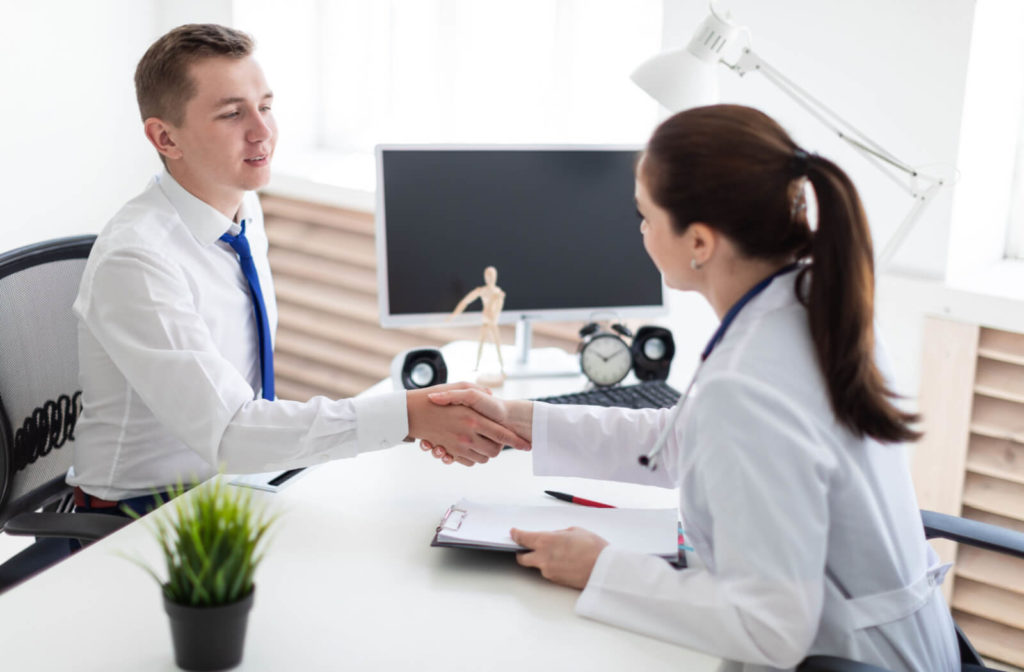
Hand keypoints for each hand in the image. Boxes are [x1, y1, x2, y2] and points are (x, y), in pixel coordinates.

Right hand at [407, 382, 529, 466]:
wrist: (412, 412)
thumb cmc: (436, 398)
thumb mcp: (460, 387)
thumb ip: (478, 391)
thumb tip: (491, 394)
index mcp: (474, 419)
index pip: (502, 435)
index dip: (517, 442)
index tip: (527, 445)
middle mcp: (468, 435)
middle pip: (495, 451)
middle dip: (499, 447)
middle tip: (498, 440)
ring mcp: (458, 446)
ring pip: (483, 458)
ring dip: (486, 452)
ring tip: (483, 441)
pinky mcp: (450, 452)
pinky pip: (469, 462)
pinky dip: (473, 457)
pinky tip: (471, 445)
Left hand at [510, 527, 608, 589]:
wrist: (604, 569)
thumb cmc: (593, 547)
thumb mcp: (575, 531)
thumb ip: (558, 534)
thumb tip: (553, 537)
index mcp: (545, 541)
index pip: (522, 538)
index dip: (516, 535)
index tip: (514, 533)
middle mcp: (542, 558)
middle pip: (522, 557)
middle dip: (523, 552)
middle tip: (528, 547)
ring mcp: (548, 571)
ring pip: (536, 565)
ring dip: (540, 559)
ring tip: (555, 553)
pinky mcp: (556, 581)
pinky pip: (548, 572)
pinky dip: (551, 566)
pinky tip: (563, 561)